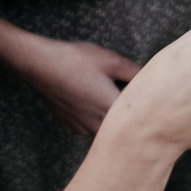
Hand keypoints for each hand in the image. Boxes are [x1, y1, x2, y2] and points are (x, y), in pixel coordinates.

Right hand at [0, 16, 140, 138]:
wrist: (38, 63)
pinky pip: (88, 129)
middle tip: (130, 98)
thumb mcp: (110, 60)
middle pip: (122, 128)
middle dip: (128, 116)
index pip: (138, 118)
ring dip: (110, 120)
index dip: (146, 109)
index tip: (151, 102)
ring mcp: (80, 128)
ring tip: (107, 98)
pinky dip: (93, 119)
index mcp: (111, 110)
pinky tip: (89, 102)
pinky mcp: (68, 127)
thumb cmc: (74, 59)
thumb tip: (152, 80)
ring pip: (105, 130)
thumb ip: (135, 72)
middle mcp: (96, 125)